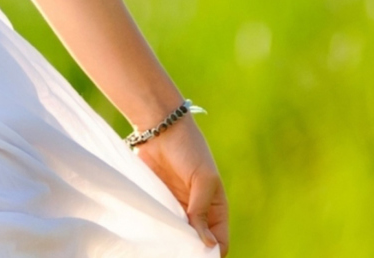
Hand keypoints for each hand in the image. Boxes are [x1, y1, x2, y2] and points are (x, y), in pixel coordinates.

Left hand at [135, 117, 228, 254]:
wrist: (159, 128)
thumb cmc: (189, 149)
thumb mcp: (202, 179)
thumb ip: (202, 210)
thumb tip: (207, 243)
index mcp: (216, 208)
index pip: (220, 242)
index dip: (212, 253)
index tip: (198, 257)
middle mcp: (198, 212)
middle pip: (198, 243)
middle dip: (190, 251)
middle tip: (176, 253)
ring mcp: (177, 208)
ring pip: (179, 237)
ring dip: (173, 243)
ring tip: (163, 248)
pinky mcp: (159, 203)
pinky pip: (161, 224)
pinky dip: (159, 233)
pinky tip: (152, 238)